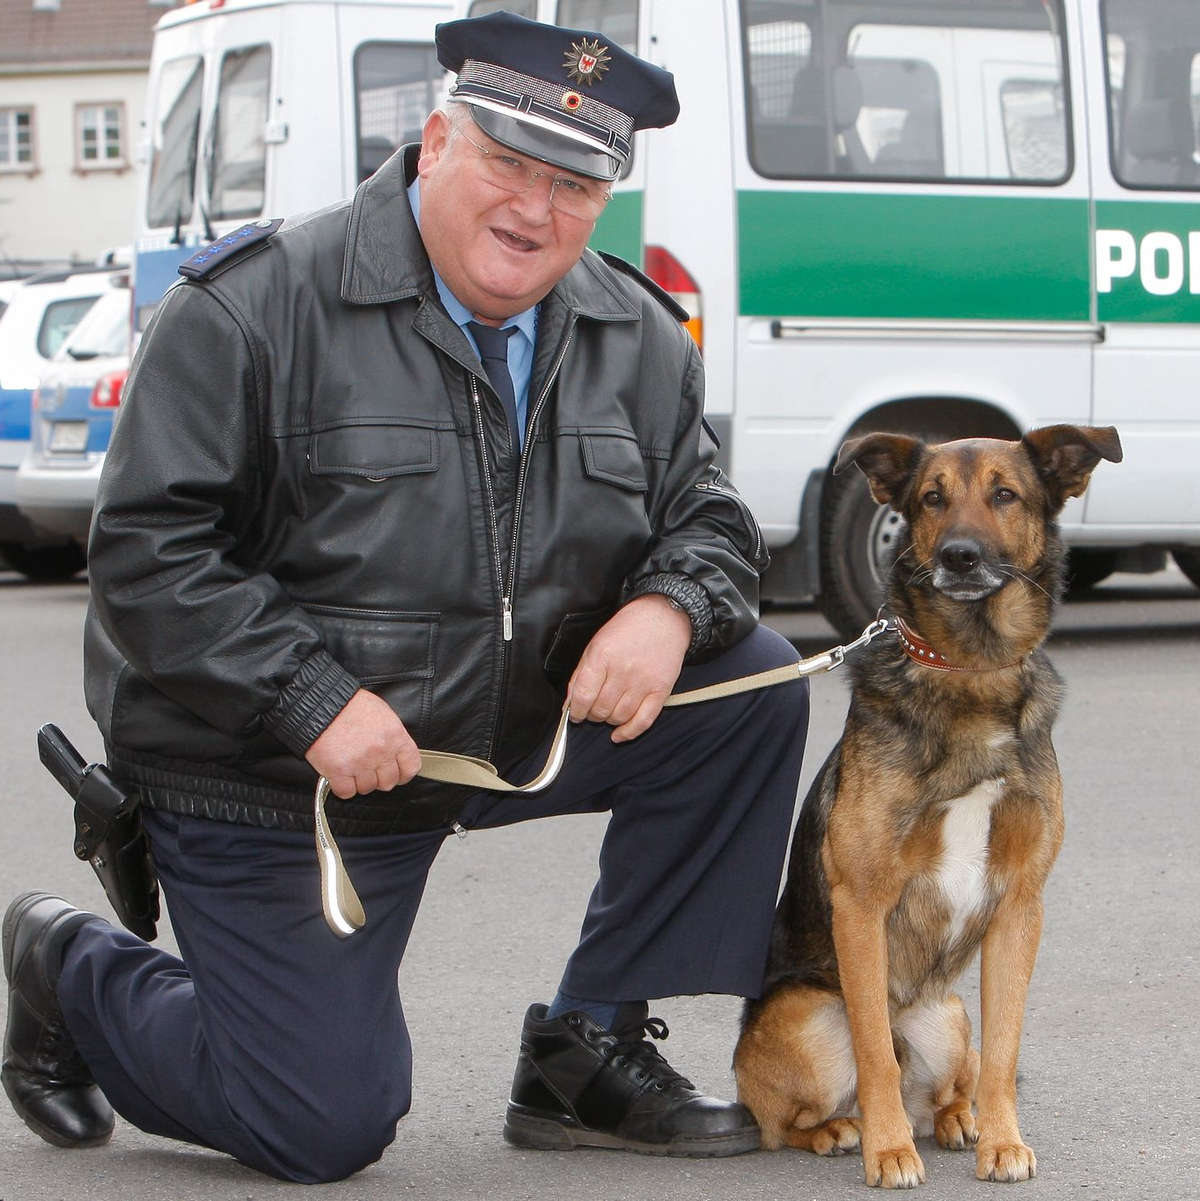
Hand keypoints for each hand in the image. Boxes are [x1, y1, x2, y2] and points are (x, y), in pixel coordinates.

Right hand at [304, 689, 421, 798]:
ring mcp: (360, 763)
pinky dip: (343, 787)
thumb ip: (392, 736)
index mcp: (395, 736)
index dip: (403, 774)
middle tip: (369, 770)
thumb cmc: (350, 704)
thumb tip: (396, 752)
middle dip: (379, 778)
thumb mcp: (383, 713)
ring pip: (367, 788)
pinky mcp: (339, 771)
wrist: (322, 704)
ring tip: (352, 768)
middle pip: (388, 782)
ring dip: (359, 782)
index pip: (411, 767)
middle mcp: (380, 752)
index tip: (397, 774)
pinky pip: (346, 792)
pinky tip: (340, 776)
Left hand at [568, 595, 690, 742]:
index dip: (576, 710)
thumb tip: (570, 703)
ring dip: (609, 720)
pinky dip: (629, 732)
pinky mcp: (661, 689)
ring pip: (619, 717)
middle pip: (600, 709)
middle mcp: (623, 670)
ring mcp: (643, 681)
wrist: (663, 617)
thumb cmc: (627, 629)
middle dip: (592, 715)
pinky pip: (644, 720)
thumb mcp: (596, 643)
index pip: (583, 695)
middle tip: (593, 711)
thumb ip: (581, 674)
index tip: (575, 714)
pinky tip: (619, 735)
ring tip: (608, 713)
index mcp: (602, 656)